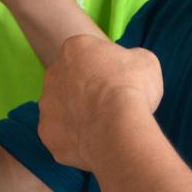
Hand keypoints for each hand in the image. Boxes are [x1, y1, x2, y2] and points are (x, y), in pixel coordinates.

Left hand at [37, 35, 162, 171]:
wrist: (118, 127)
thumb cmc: (132, 88)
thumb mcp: (144, 61)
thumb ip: (130, 59)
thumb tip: (128, 67)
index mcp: (73, 48)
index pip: (86, 55)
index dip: (104, 70)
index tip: (118, 83)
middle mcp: (53, 73)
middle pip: (70, 82)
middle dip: (86, 92)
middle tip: (110, 106)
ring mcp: (46, 105)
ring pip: (62, 110)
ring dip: (78, 116)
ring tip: (103, 127)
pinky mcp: (47, 132)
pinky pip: (62, 136)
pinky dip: (76, 141)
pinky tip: (95, 143)